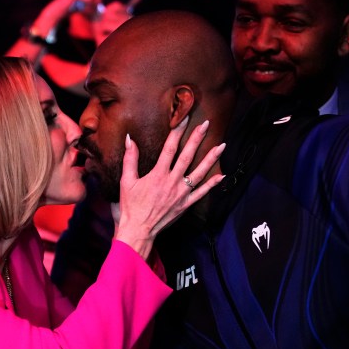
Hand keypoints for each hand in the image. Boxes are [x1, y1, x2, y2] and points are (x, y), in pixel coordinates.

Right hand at [113, 116, 225, 259]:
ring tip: (221, 145)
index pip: (170, 148)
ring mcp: (182, 193)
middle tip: (206, 124)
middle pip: (187, 156)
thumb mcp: (127, 181)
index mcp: (158, 174)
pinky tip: (222, 175)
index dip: (178, 131)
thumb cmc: (131, 206)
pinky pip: (202, 193)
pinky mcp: (186, 204)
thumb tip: (129, 139)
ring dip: (211, 158)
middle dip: (197, 138)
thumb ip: (130, 159)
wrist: (138, 229)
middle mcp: (173, 181)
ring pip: (200, 172)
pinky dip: (213, 184)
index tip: (184, 119)